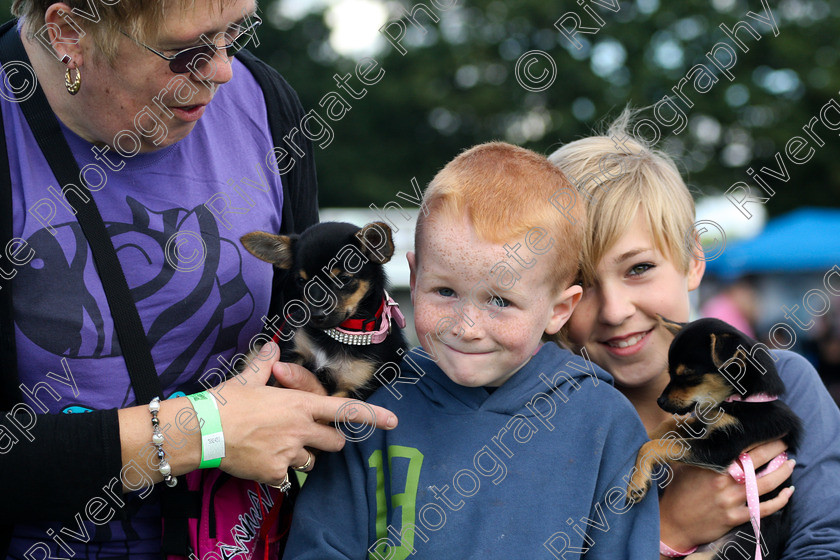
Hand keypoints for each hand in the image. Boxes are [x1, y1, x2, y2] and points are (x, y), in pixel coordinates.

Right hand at [211, 343, 397, 485]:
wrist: (203, 430)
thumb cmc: (226, 401)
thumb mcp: (248, 378)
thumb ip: (265, 364)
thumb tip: (272, 348)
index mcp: (301, 404)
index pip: (345, 410)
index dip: (371, 416)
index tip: (392, 421)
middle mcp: (301, 429)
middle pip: (335, 442)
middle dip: (329, 440)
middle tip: (310, 436)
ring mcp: (290, 453)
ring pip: (313, 462)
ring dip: (304, 457)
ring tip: (279, 447)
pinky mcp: (275, 473)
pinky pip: (286, 477)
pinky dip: (277, 472)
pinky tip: (260, 461)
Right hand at [659, 439, 794, 551]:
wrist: (673, 522)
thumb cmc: (678, 491)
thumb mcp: (685, 465)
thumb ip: (699, 450)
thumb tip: (706, 430)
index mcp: (712, 463)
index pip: (741, 446)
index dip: (758, 437)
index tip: (770, 430)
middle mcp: (723, 479)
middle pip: (757, 460)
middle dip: (775, 449)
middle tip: (784, 441)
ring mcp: (731, 499)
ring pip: (766, 484)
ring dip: (782, 472)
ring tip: (790, 462)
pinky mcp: (735, 517)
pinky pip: (764, 508)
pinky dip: (780, 500)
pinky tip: (788, 492)